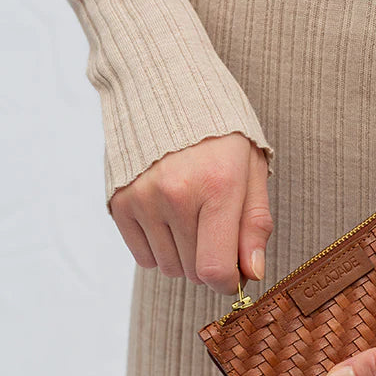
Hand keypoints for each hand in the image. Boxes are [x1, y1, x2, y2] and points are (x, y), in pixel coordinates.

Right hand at [109, 132, 272, 294]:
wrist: (167, 93)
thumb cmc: (221, 137)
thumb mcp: (252, 173)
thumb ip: (255, 226)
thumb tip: (252, 273)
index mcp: (218, 186)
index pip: (216, 269)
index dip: (228, 282)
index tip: (235, 273)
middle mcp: (176, 194)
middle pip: (194, 272)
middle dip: (209, 261)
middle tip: (214, 226)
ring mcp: (143, 198)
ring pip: (168, 268)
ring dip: (183, 255)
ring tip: (190, 216)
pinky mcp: (119, 202)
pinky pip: (143, 258)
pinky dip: (158, 247)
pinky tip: (168, 217)